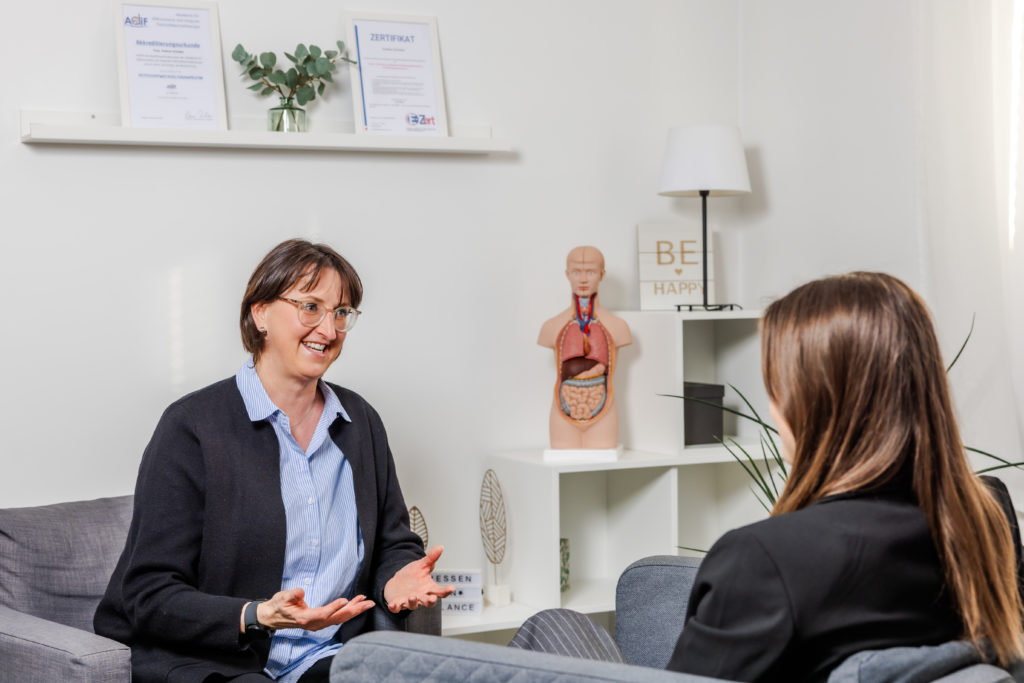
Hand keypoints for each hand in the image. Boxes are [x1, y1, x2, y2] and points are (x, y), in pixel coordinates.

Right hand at [255, 588, 374, 631]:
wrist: (273, 617)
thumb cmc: (278, 606)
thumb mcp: (281, 598)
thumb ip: (291, 595)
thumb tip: (300, 591)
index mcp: (304, 618)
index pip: (322, 614)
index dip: (334, 607)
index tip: (345, 600)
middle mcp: (314, 624)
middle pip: (336, 618)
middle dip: (353, 610)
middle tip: (367, 603)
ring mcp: (318, 624)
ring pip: (339, 618)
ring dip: (354, 610)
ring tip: (367, 602)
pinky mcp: (321, 621)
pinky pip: (337, 617)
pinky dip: (348, 610)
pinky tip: (357, 604)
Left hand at [383, 545, 455, 612]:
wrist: (397, 582)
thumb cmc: (411, 576)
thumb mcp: (421, 566)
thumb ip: (431, 558)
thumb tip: (440, 547)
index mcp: (428, 588)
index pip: (440, 591)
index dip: (446, 590)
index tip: (451, 588)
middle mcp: (420, 596)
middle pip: (429, 602)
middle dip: (431, 601)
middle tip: (433, 599)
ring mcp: (409, 601)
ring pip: (413, 605)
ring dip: (413, 602)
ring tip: (413, 596)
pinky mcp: (397, 603)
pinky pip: (396, 607)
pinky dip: (395, 607)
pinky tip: (393, 605)